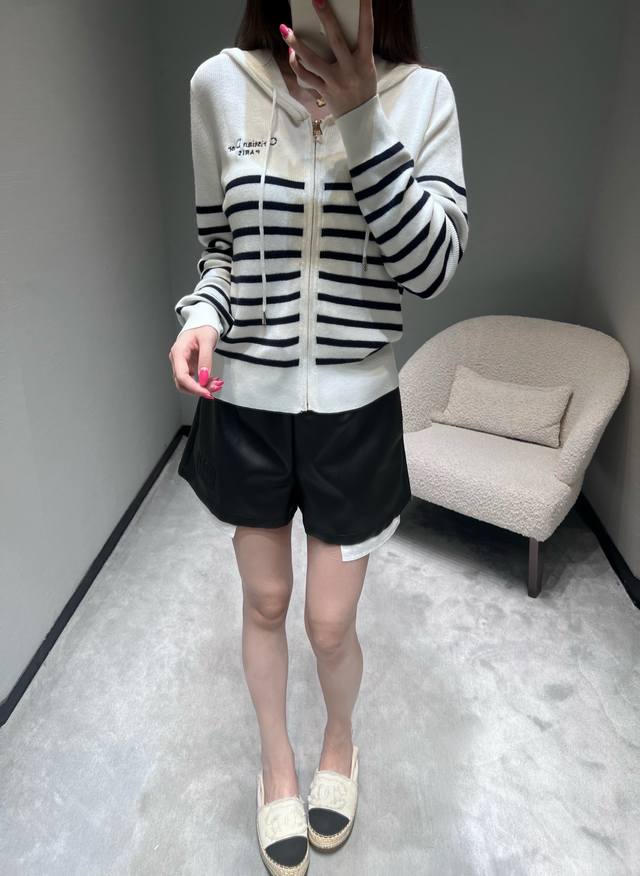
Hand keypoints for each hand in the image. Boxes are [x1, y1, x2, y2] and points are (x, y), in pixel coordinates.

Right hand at [169, 326, 223, 398]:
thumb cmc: (203, 328)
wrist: (202, 322)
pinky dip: (203, 383)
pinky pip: (193, 379)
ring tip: (216, 384)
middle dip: (198, 389)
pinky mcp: (187, 366)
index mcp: (178, 352)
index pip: (181, 376)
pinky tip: (213, 380)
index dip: (193, 387)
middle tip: (215, 389)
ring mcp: (181, 364)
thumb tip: (203, 377)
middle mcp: (177, 360)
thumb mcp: (207, 341)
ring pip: (187, 383)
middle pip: (182, 383)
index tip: (207, 392)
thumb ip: (205, 359)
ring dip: (202, 387)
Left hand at [279, 0, 376, 118]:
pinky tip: (291, 53)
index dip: (365, 10)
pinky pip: (306, 77)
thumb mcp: (366, 65)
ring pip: (312, 61)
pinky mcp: (324, 91)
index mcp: (365, 60)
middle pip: (336, 40)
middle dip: (326, 18)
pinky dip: (297, 64)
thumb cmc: (363, 86)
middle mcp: (350, 69)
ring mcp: (335, 81)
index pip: (367, 30)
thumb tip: (332, 27)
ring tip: (285, 30)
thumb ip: (354, 48)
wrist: (361, 117)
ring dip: (297, 44)